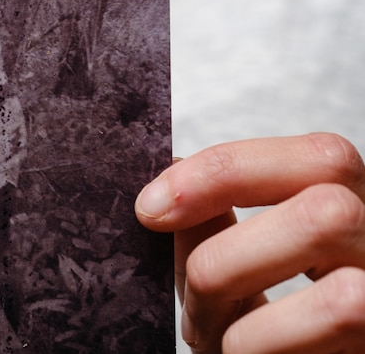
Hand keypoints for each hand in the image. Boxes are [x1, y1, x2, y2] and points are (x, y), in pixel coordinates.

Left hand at [135, 133, 364, 353]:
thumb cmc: (276, 333)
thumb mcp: (242, 273)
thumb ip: (219, 231)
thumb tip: (170, 187)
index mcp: (360, 213)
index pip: (321, 158)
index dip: (227, 171)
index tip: (150, 208)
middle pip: (328, 214)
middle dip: (227, 258)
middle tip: (192, 300)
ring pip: (342, 295)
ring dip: (247, 324)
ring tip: (219, 340)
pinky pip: (332, 341)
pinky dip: (259, 353)